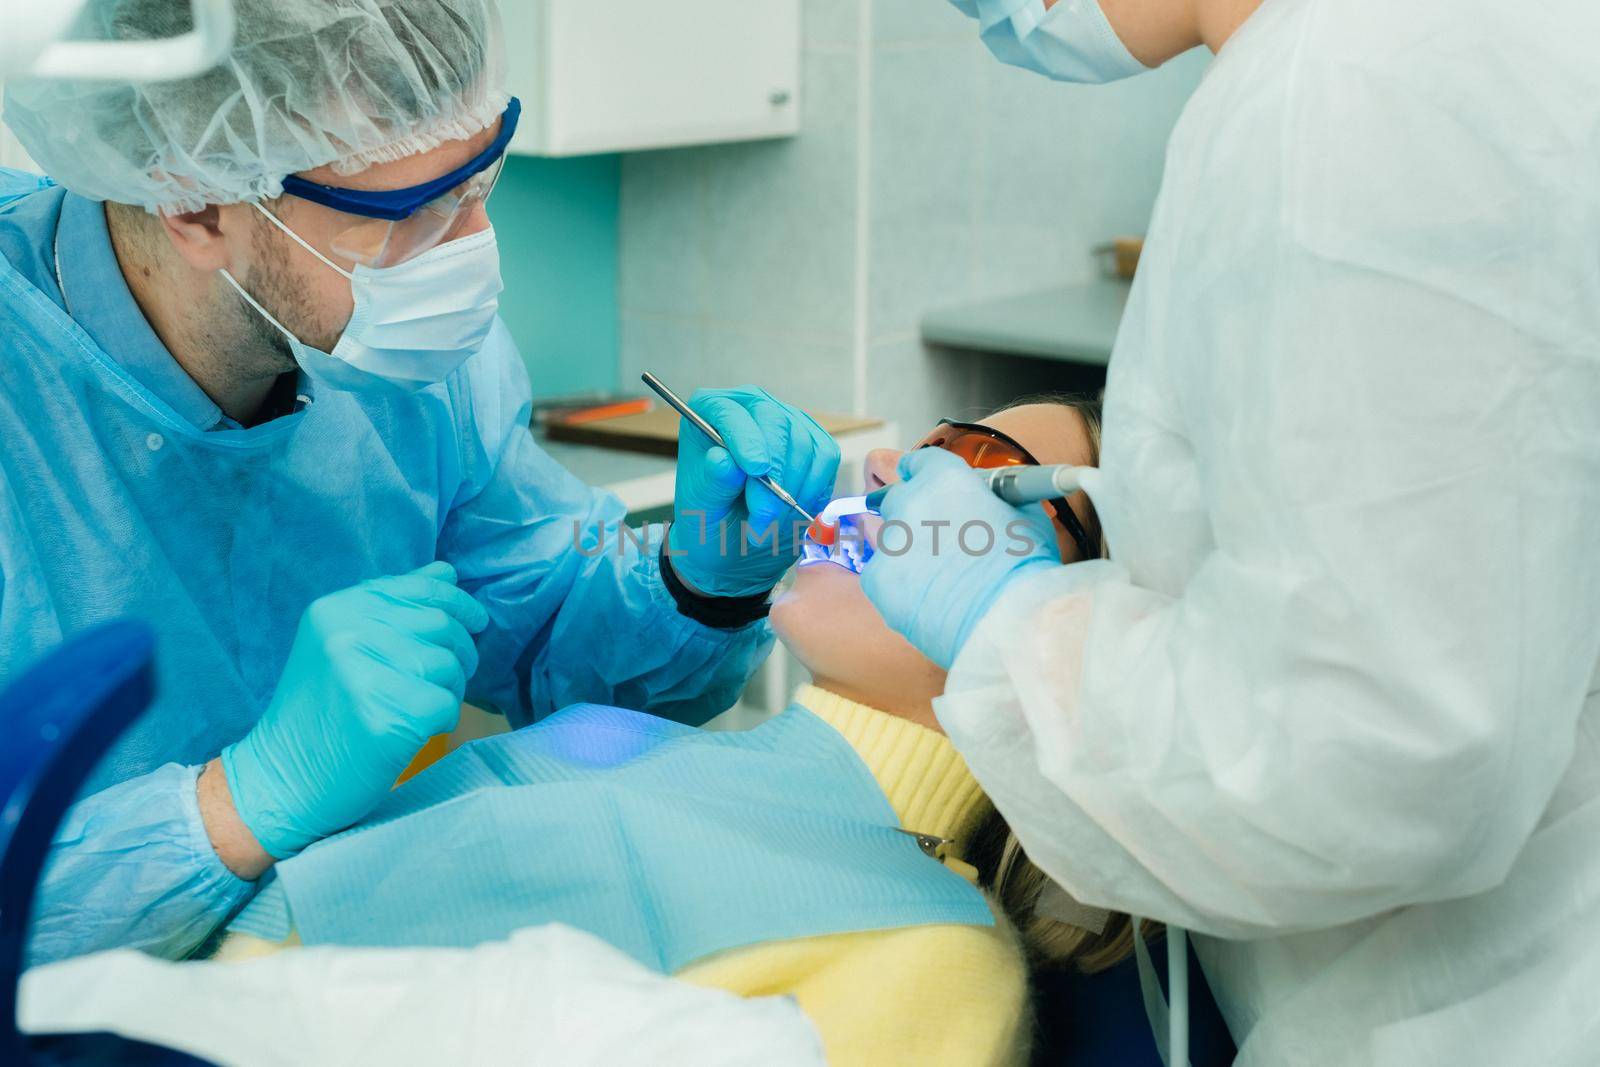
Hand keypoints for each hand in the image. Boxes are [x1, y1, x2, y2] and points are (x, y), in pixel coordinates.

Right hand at [220, 562, 489, 858]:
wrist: (284, 780)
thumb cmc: (323, 711)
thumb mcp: (344, 643)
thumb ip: (394, 605)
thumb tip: (447, 572)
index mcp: (336, 608)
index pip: (419, 588)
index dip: (457, 602)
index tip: (476, 621)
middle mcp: (346, 633)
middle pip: (442, 625)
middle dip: (460, 651)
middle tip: (449, 677)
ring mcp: (363, 674)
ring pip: (448, 665)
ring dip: (450, 688)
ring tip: (421, 706)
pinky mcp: (384, 716)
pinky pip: (446, 705)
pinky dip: (443, 720)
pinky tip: (415, 731)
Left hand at [668, 387, 840, 597]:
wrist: (734, 538)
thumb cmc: (710, 516)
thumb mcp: (702, 506)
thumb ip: (713, 482)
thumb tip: (722, 460)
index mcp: (710, 411)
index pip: (731, 412)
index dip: (746, 438)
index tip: (755, 470)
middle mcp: (751, 406)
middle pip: (776, 423)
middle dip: (775, 474)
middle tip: (763, 517)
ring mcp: (788, 421)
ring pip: (804, 445)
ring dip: (793, 491)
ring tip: (769, 523)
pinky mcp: (815, 441)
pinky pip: (825, 459)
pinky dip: (813, 490)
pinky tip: (792, 512)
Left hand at [861, 449, 1059, 668]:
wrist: (1008, 619)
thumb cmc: (1024, 566)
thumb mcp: (1022, 512)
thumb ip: (994, 496)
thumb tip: (988, 497)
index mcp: (945, 477)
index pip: (918, 462)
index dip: (925, 477)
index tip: (929, 489)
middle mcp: (909, 500)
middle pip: (898, 500)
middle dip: (916, 516)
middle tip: (943, 544)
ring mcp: (889, 540)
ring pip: (891, 542)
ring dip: (910, 554)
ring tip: (944, 580)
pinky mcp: (876, 578)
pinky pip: (883, 576)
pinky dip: (901, 587)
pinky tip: (932, 600)